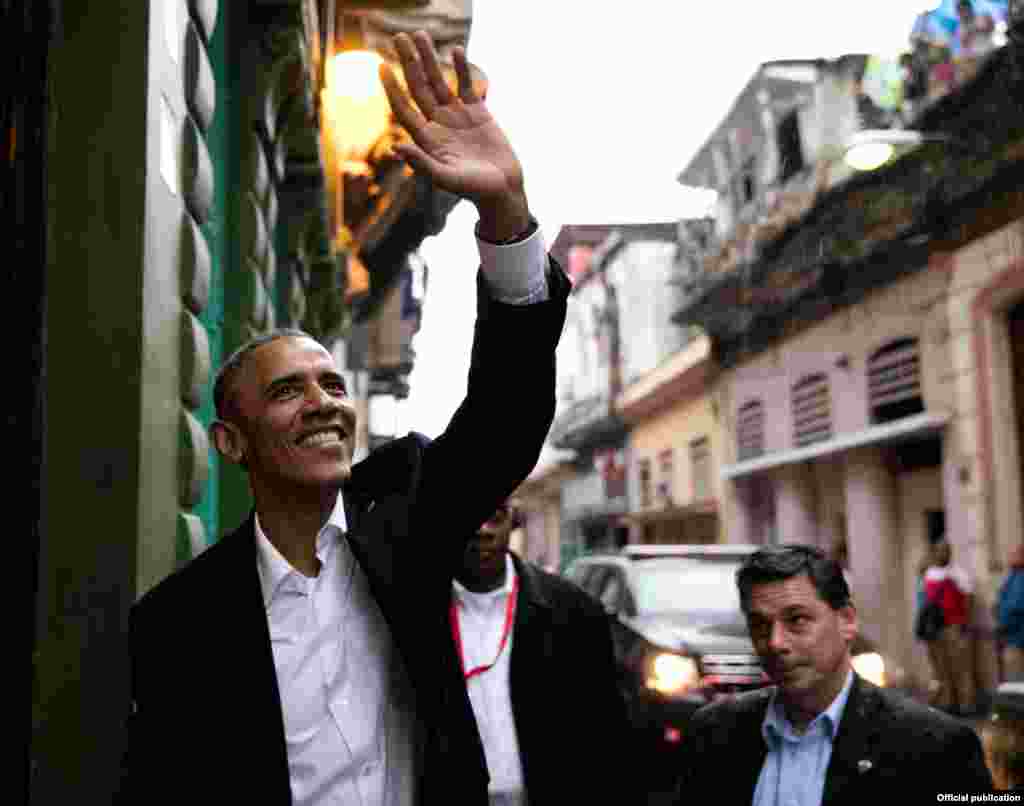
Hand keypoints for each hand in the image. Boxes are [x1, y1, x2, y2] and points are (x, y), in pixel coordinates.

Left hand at [380, 31, 529, 241]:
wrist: (502, 189)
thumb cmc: (473, 189)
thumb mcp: (446, 179)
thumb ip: (422, 164)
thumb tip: (395, 148)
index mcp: (426, 138)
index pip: (404, 108)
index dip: (392, 88)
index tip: (381, 66)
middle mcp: (438, 123)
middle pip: (418, 87)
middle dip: (408, 62)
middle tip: (398, 36)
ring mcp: (457, 116)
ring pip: (439, 81)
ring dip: (430, 58)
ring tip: (421, 34)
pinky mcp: (478, 112)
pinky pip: (465, 85)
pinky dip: (461, 68)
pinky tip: (455, 50)